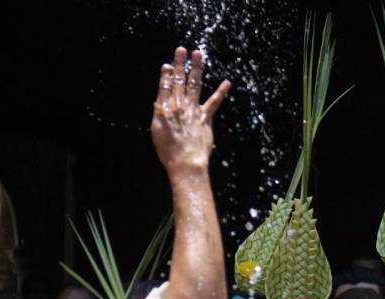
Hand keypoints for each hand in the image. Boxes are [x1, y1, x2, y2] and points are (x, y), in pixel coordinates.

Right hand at [150, 47, 230, 170]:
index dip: (166, 75)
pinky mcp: (205, 118)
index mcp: (164, 109)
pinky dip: (221, 92)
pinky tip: (227, 82)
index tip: (168, 64)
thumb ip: (159, 114)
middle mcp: (178, 106)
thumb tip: (160, 102)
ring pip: (194, 84)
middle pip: (178, 81)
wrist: (185, 162)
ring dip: (196, 68)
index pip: (165, 87)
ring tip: (197, 54)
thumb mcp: (156, 130)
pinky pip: (214, 102)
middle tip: (181, 50)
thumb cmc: (168, 151)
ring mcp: (193, 110)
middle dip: (180, 64)